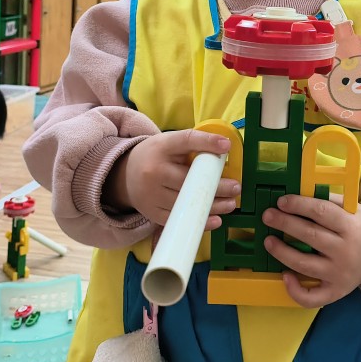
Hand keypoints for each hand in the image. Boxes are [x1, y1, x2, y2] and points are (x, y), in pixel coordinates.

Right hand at [107, 130, 240, 229]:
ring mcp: (152, 194)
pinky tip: (216, 219)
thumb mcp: (169, 143)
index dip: (207, 142)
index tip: (226, 146)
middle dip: (217, 186)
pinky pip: (180, 219)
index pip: (186, 140)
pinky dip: (200, 221)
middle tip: (236, 187)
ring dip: (213, 205)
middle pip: (190, 180)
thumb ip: (192, 145)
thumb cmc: (156, 156)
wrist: (124, 176)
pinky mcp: (153, 213)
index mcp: (162, 147)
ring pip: (187, 202)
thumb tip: (224, 150)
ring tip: (230, 204)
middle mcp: (155, 171)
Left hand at [262, 194, 360, 307]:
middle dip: (285, 224)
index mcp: (350, 226)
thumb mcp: (353, 209)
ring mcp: (339, 273)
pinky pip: (312, 297)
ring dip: (282, 252)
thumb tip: (298, 196)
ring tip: (268, 241)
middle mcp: (345, 251)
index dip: (299, 205)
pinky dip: (295, 290)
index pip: (321, 212)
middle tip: (268, 216)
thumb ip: (329, 202)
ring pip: (304, 264)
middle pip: (310, 235)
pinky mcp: (335, 291)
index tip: (281, 201)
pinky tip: (284, 276)